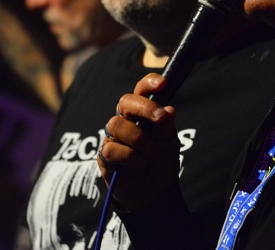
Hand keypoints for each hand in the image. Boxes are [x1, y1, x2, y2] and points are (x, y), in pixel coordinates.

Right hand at [96, 73, 180, 211]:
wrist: (155, 192)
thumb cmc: (161, 161)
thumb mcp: (169, 142)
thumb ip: (166, 126)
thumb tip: (168, 109)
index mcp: (143, 112)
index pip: (141, 90)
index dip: (149, 83)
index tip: (163, 84)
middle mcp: (126, 120)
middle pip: (125, 101)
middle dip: (144, 107)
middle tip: (160, 119)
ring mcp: (113, 137)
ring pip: (117, 124)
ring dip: (140, 139)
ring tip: (152, 153)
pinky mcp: (104, 155)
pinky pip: (112, 148)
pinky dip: (130, 156)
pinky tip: (140, 163)